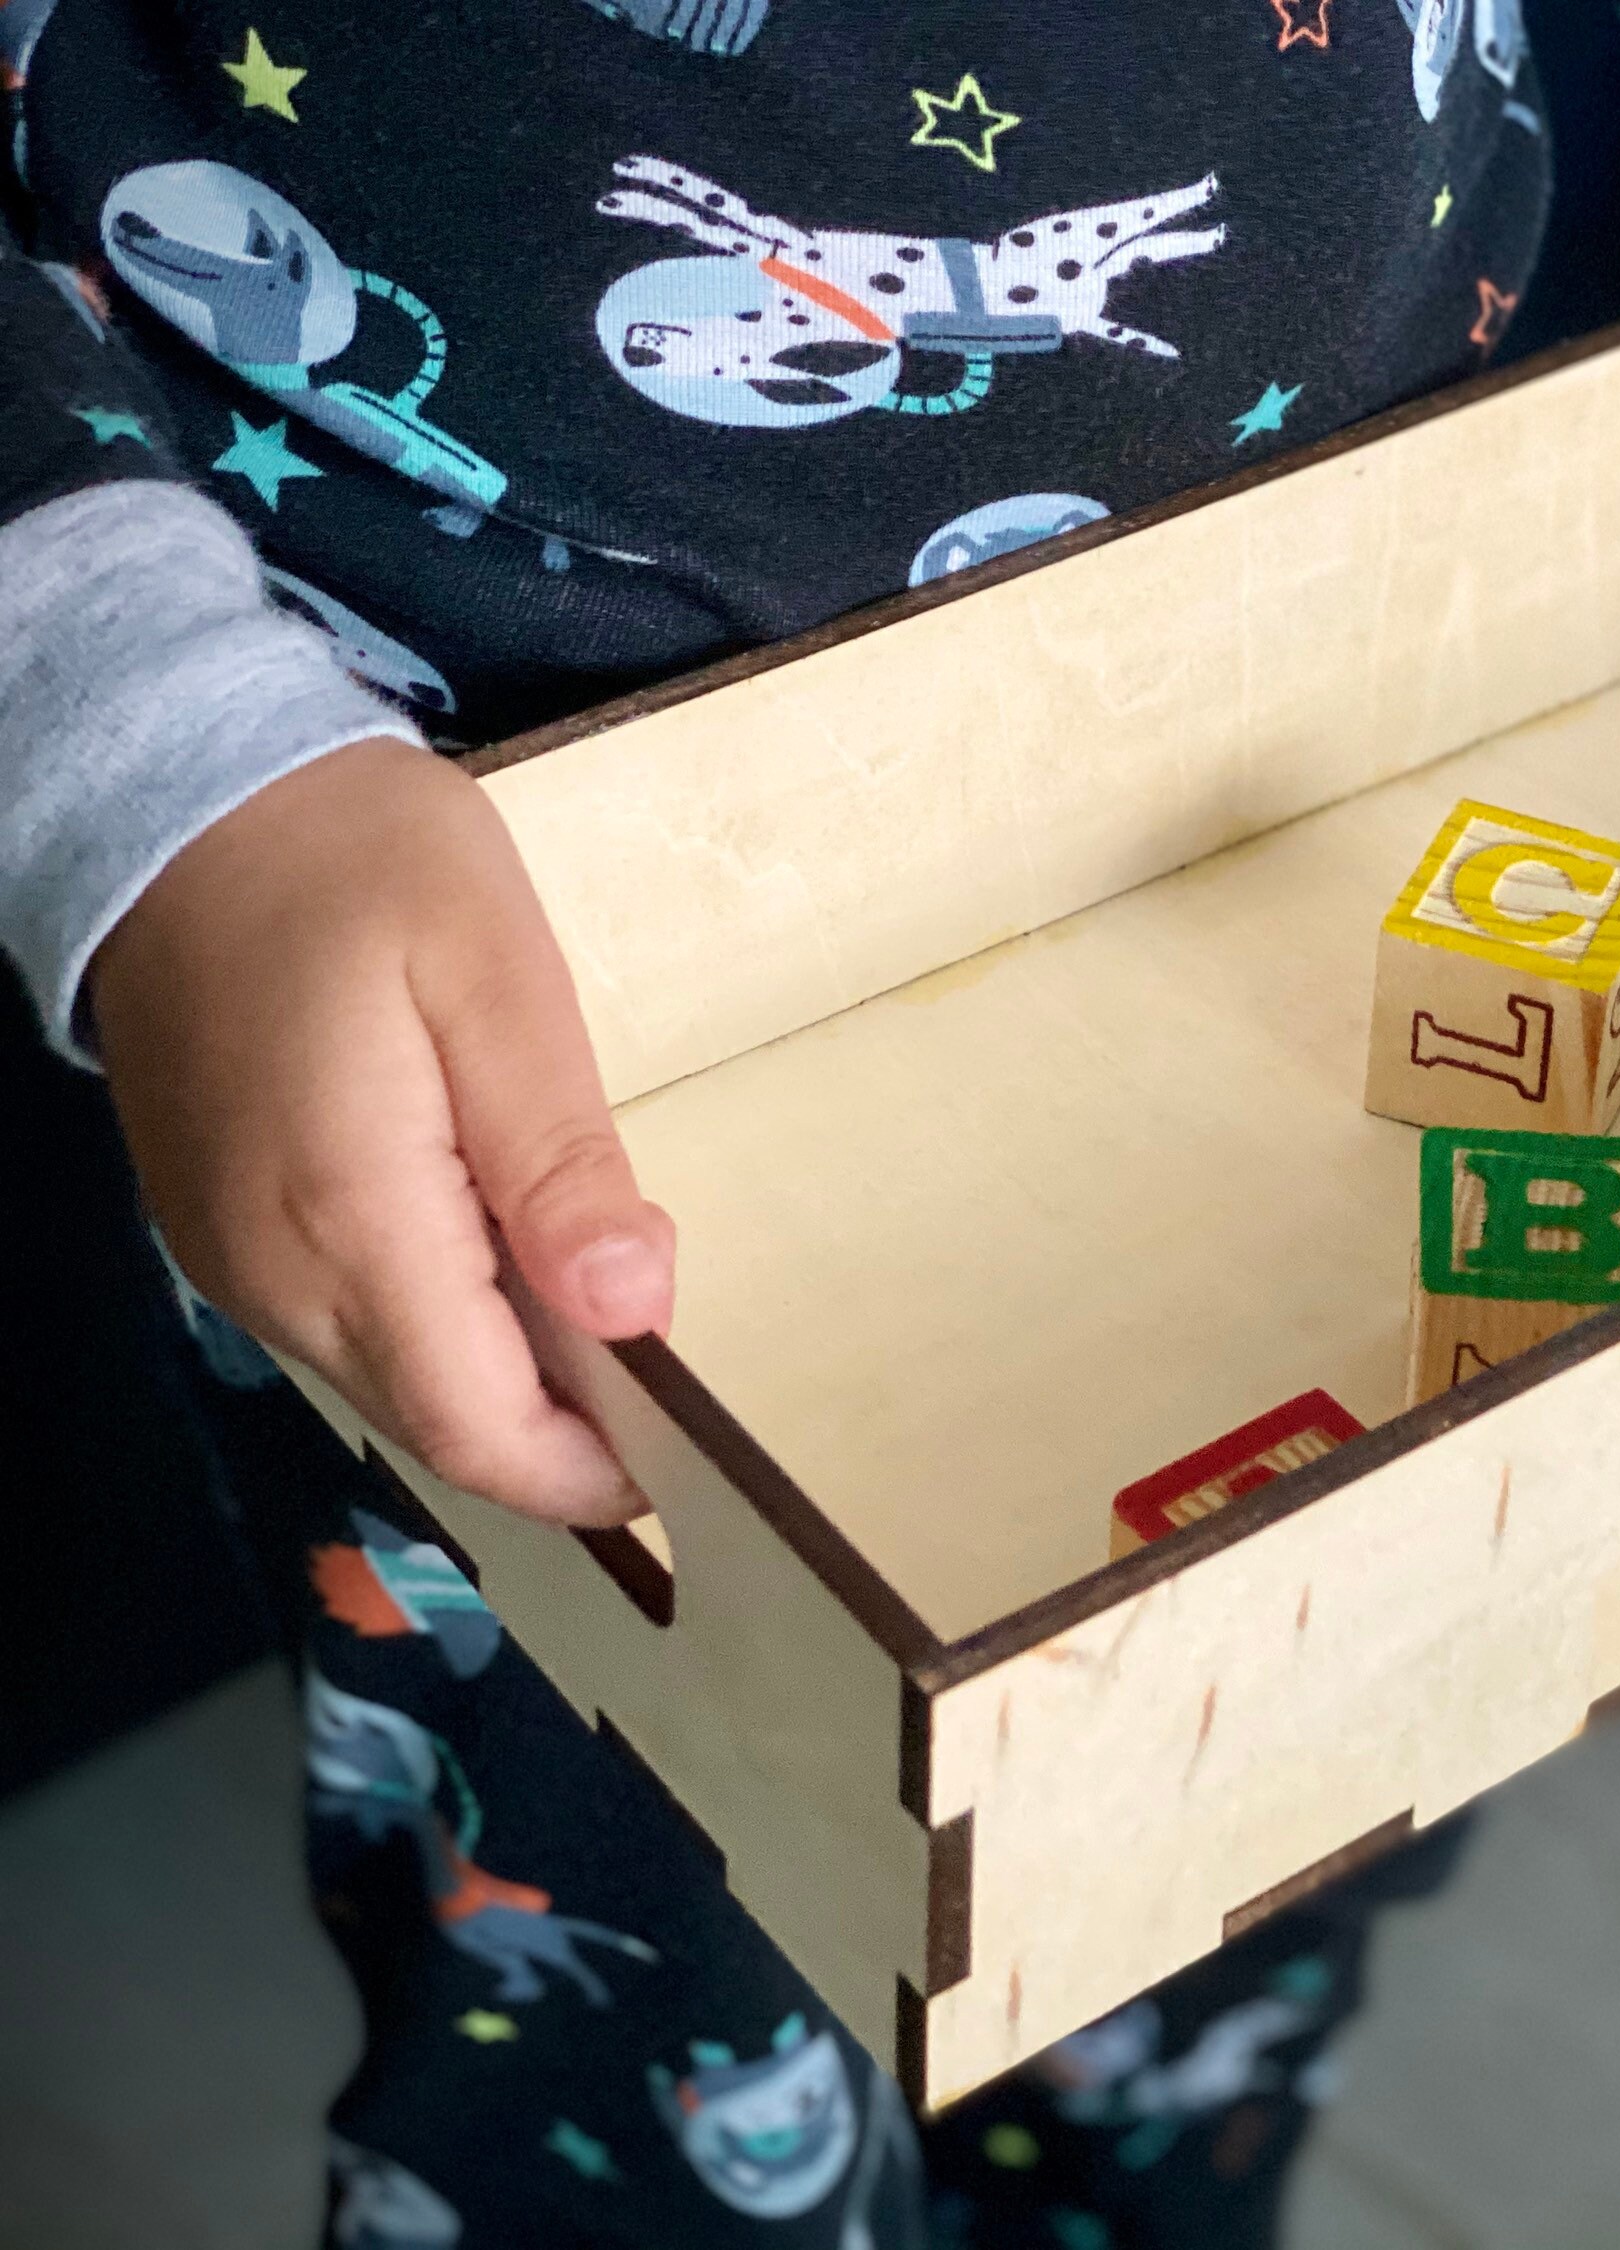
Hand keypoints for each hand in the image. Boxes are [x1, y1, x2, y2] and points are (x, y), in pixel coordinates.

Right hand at [92, 738, 675, 1523]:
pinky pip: (349, 1329)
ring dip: (506, 1382)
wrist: (183, 801)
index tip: (691, 1454)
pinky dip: (443, 1331)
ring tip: (603, 1308)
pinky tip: (508, 1264)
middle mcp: (273, 1273)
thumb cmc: (357, 864)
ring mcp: (234, 1260)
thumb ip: (560, 1158)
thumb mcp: (495, 978)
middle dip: (562, 1434)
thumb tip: (634, 1310)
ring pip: (393, 1387)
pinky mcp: (225, 1231)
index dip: (591, 1469)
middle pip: (440, 1426)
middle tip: (671, 1372)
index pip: (480, 1427)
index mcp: (350, 1218)